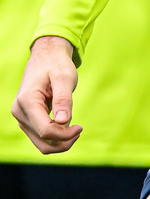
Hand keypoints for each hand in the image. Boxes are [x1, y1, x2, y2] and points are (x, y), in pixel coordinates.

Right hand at [12, 36, 81, 152]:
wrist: (46, 55)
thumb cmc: (56, 64)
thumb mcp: (64, 77)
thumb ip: (63, 99)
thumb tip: (64, 122)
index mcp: (28, 101)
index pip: (46, 130)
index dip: (64, 134)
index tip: (80, 127)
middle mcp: (20, 112)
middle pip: (42, 141)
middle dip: (63, 142)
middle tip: (79, 130)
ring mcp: (21, 117)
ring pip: (40, 142)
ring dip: (59, 142)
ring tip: (75, 130)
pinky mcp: (26, 118)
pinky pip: (39, 136)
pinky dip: (54, 136)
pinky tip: (66, 126)